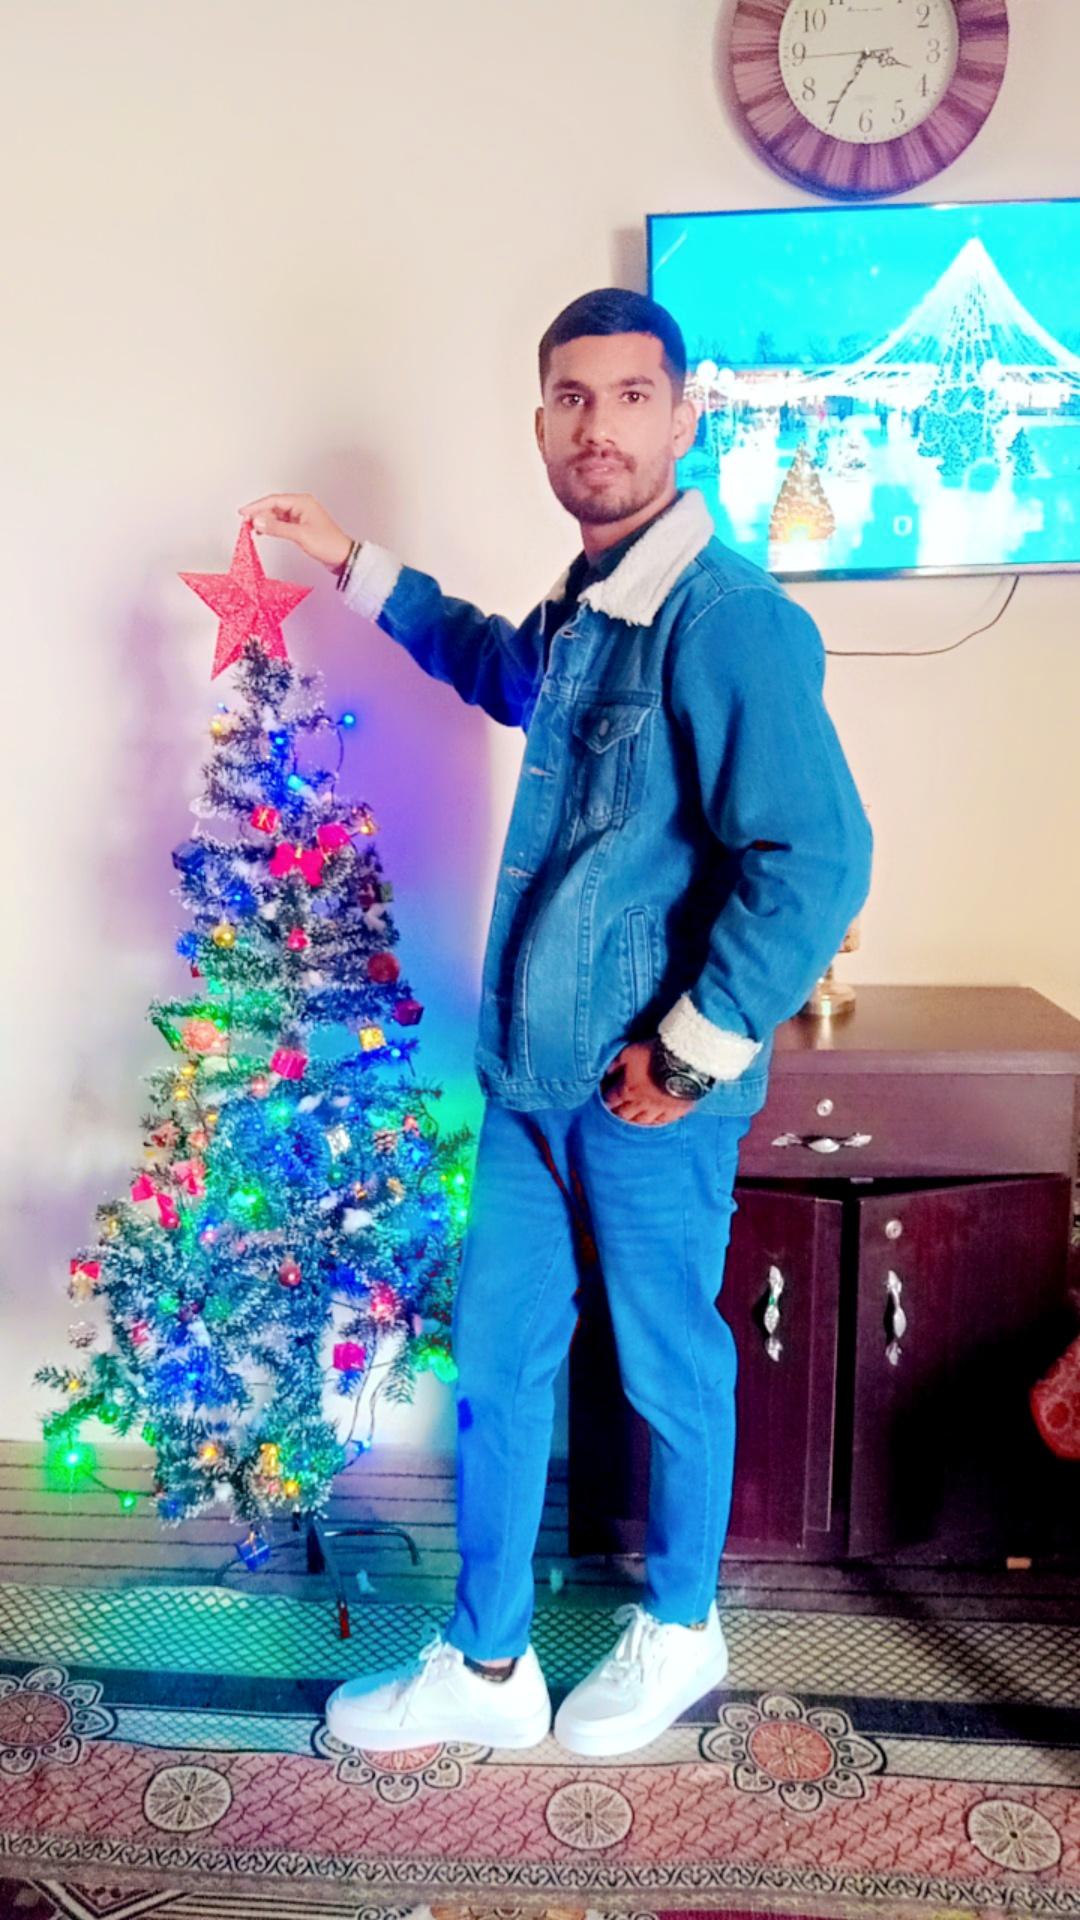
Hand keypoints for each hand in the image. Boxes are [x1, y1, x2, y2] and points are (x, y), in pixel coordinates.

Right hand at [237, 493, 352, 572]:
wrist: (342, 557)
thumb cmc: (328, 544)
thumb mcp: (300, 535)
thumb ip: (277, 528)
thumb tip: (258, 521)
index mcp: (302, 502)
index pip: (273, 500)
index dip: (256, 506)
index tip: (243, 513)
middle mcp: (301, 505)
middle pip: (273, 506)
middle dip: (259, 514)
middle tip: (246, 524)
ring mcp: (301, 515)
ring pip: (276, 514)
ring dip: (265, 520)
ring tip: (252, 529)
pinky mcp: (301, 525)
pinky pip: (281, 522)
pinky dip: (272, 526)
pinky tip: (264, 531)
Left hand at [600, 1041, 695, 1127]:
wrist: (683, 1062)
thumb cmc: (654, 1055)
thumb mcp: (629, 1053)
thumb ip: (616, 1064)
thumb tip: (608, 1073)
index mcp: (627, 1090)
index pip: (612, 1100)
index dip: (607, 1100)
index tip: (606, 1099)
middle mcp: (640, 1104)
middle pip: (625, 1115)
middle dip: (618, 1114)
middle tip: (616, 1113)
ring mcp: (658, 1109)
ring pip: (642, 1121)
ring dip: (634, 1121)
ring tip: (632, 1120)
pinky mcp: (674, 1111)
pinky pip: (662, 1121)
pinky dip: (655, 1122)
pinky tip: (653, 1122)